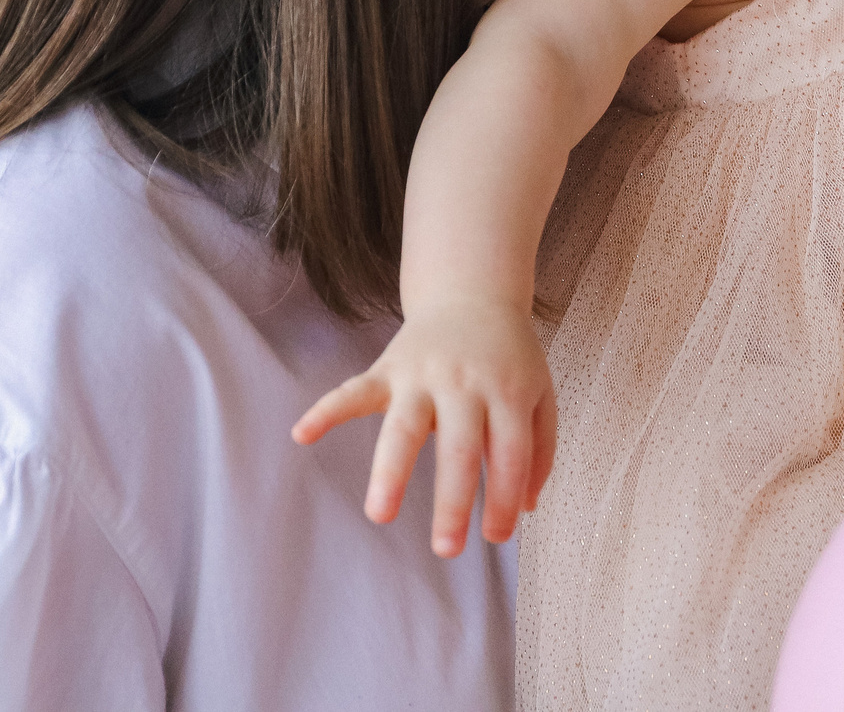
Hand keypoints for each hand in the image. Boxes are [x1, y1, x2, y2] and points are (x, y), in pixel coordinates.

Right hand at [291, 299, 557, 556]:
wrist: (473, 294)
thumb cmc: (510, 357)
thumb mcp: (541, 394)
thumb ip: (539, 450)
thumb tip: (525, 508)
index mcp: (507, 392)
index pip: (510, 455)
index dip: (505, 500)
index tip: (496, 536)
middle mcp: (464, 384)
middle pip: (459, 449)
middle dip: (453, 503)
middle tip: (447, 549)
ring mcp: (422, 376)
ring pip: (403, 427)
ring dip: (391, 473)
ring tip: (379, 515)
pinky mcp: (388, 369)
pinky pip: (354, 391)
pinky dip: (326, 410)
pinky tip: (303, 434)